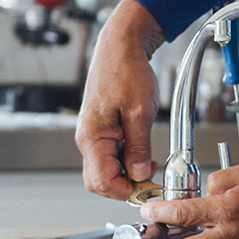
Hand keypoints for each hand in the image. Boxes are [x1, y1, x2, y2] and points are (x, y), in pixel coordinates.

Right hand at [75, 0, 165, 199]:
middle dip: (125, 185)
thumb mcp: (140, 112)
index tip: (149, 186)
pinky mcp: (102, 131)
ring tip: (150, 163)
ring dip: (128, 173)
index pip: (102, 182)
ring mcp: (94, 136)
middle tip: (151, 178)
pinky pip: (110, 156)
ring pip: (106, 170)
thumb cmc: (126, 71)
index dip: (126, 190)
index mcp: (92, 137)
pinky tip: (142, 154)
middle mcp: (88, 139)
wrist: (121, 47)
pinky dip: (127, 161)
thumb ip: (139, 147)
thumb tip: (140, 174)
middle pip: (100, 181)